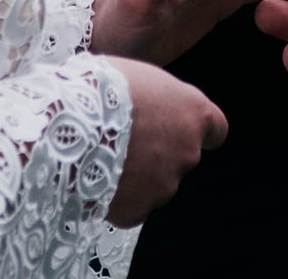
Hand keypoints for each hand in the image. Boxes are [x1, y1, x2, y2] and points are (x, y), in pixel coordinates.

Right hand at [102, 57, 226, 227]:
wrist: (71, 127)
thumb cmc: (104, 90)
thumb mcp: (140, 77)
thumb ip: (157, 97)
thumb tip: (149, 103)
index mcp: (193, 113)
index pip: (216, 129)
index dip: (200, 131)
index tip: (185, 130)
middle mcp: (187, 151)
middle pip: (181, 156)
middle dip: (159, 153)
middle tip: (125, 141)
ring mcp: (165, 184)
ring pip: (156, 184)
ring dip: (138, 176)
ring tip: (103, 157)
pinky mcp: (139, 209)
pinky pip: (132, 206)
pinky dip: (119, 198)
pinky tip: (96, 180)